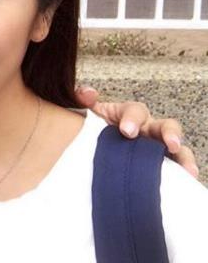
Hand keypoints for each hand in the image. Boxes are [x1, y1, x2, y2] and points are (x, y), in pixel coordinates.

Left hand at [75, 85, 199, 178]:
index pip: (135, 111)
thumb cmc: (96, 130)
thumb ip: (84, 99)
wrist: (94, 152)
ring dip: (184, 156)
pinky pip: (177, 169)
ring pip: (178, 148)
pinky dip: (184, 172)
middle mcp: (148, 129)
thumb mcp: (89, 114)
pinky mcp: (162, 166)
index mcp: (129, 115)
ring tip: (188, 168)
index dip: (133, 119)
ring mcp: (157, 148)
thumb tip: (88, 93)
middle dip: (170, 133)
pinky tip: (186, 180)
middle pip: (165, 126)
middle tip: (170, 144)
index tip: (127, 131)